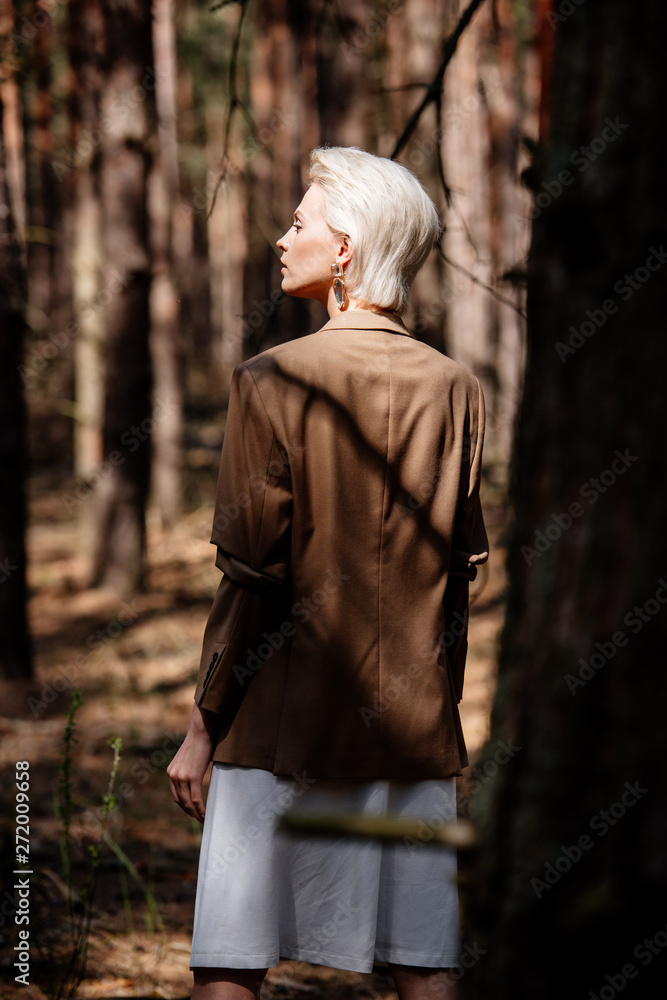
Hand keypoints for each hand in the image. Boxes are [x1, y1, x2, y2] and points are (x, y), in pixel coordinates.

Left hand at [167, 704, 217, 822]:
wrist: (201, 730)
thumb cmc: (200, 742)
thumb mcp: (189, 759)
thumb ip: (189, 770)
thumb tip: (197, 778)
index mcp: (171, 772)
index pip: (176, 795)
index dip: (185, 806)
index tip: (193, 812)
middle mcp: (173, 776)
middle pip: (181, 801)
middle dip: (190, 813)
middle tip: (200, 820)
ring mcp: (181, 777)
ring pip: (188, 802)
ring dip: (195, 814)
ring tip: (204, 820)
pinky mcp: (192, 776)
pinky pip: (195, 798)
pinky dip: (200, 808)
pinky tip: (205, 814)